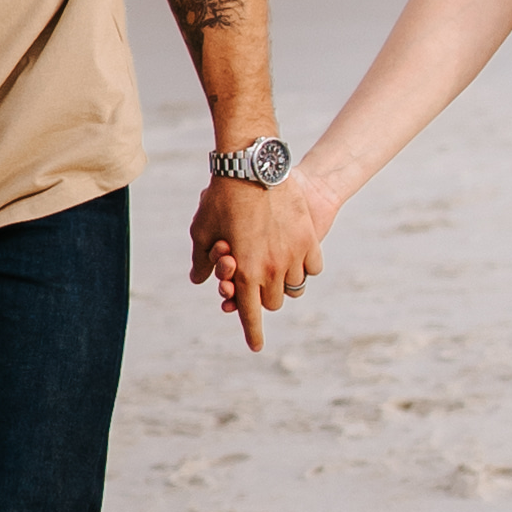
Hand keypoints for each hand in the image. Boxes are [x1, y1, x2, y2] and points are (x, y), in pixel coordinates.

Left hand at [191, 173, 314, 347]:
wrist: (253, 164)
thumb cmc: (222, 197)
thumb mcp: (203, 229)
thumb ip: (202, 260)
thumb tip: (199, 280)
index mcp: (245, 272)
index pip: (250, 314)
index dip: (252, 333)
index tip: (256, 347)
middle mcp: (272, 268)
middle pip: (273, 302)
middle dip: (262, 297)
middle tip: (255, 282)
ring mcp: (294, 253)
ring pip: (294, 286)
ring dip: (283, 282)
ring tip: (275, 266)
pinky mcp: (309, 237)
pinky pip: (312, 266)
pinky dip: (305, 266)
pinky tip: (296, 256)